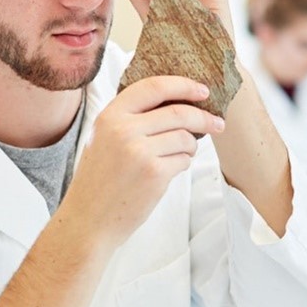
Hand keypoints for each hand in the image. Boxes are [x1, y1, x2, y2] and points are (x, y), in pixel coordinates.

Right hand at [60, 75, 224, 246]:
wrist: (88, 220)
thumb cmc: (99, 181)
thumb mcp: (103, 139)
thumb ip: (129, 118)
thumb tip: (175, 101)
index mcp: (110, 116)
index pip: (153, 86)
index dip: (183, 85)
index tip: (202, 91)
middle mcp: (123, 130)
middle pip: (178, 112)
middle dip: (204, 117)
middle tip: (217, 124)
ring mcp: (139, 152)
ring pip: (185, 138)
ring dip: (190, 147)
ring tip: (179, 155)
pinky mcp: (154, 174)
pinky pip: (184, 160)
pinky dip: (183, 164)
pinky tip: (168, 172)